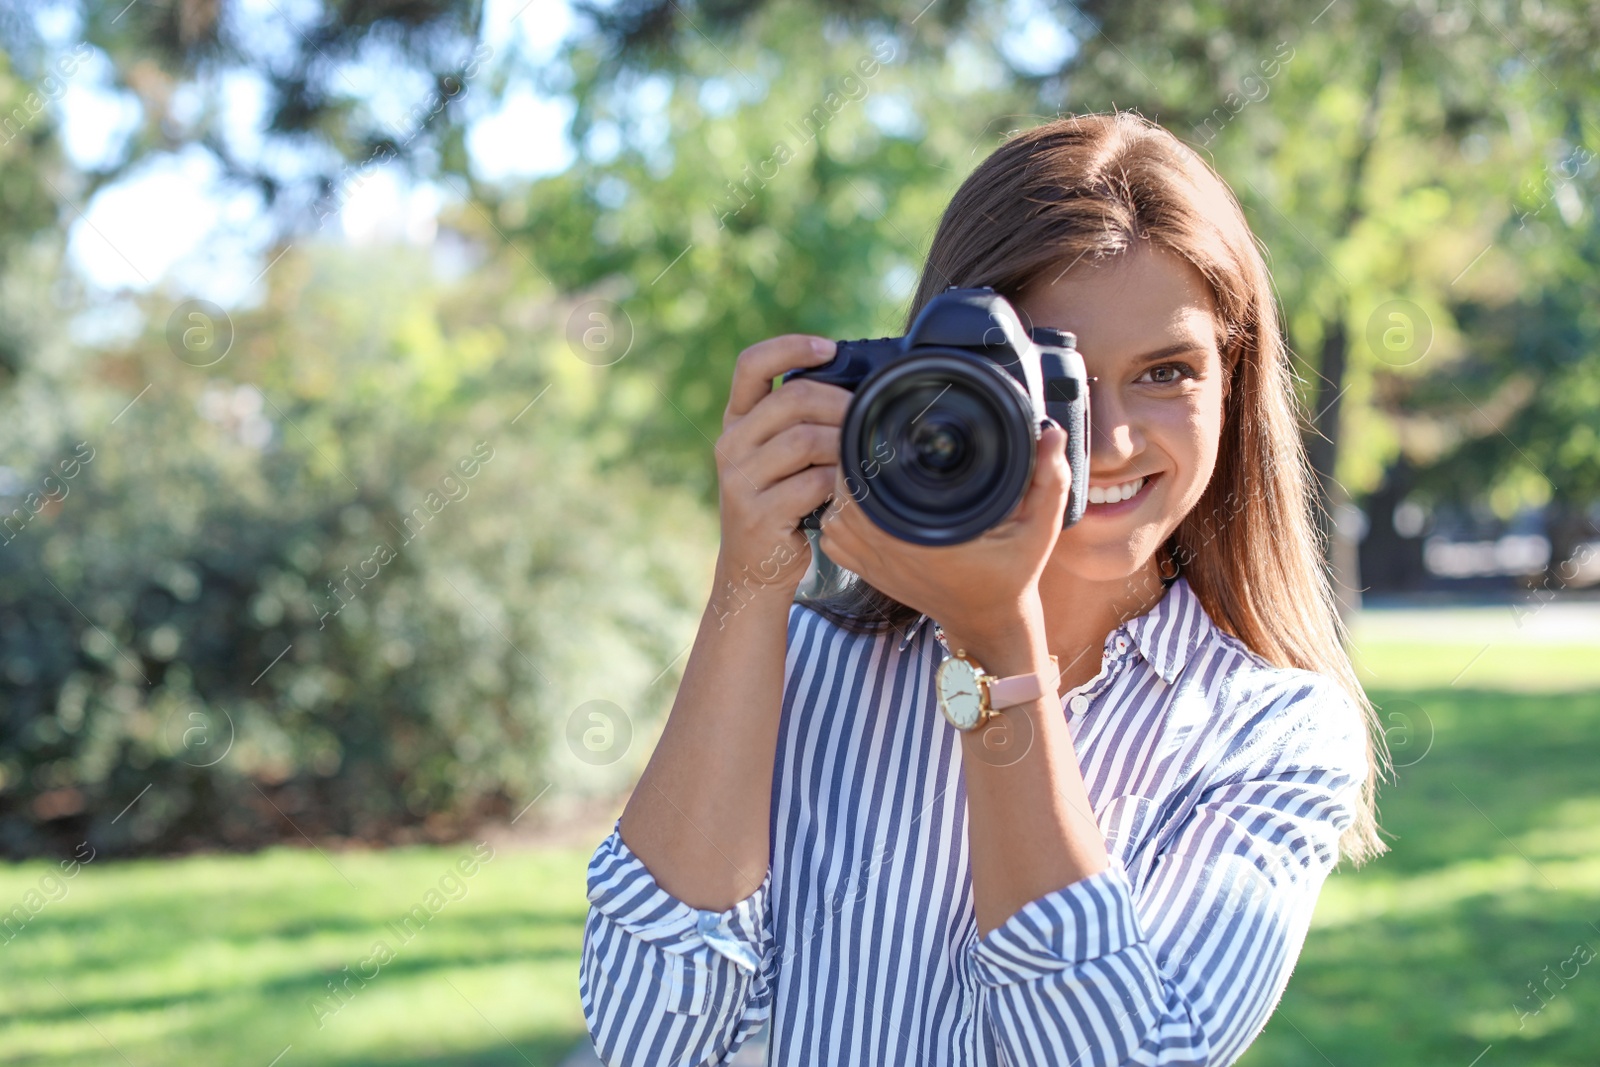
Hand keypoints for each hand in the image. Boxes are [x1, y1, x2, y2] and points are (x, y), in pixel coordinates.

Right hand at [711, 334, 849, 617]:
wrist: (753, 569)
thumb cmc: (780, 504)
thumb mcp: (777, 457)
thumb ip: (798, 422)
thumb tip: (857, 387)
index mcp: (736, 422)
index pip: (751, 364)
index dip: (791, 347)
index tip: (829, 348)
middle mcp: (729, 445)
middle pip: (791, 399)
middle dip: (839, 403)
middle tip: (866, 417)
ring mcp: (739, 480)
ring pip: (805, 440)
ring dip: (843, 444)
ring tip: (860, 456)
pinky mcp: (758, 513)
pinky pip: (812, 482)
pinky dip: (839, 482)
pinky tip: (849, 489)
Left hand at [816, 423, 1070, 662]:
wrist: (990, 622)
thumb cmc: (1013, 574)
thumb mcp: (1040, 529)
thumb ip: (1050, 481)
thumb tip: (1051, 434)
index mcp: (925, 539)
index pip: (868, 487)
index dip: (864, 454)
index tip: (881, 433)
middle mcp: (892, 552)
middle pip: (842, 495)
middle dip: (851, 462)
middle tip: (871, 439)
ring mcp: (875, 565)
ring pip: (831, 516)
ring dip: (840, 489)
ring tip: (863, 464)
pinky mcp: (869, 573)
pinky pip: (833, 541)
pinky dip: (836, 518)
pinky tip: (856, 502)